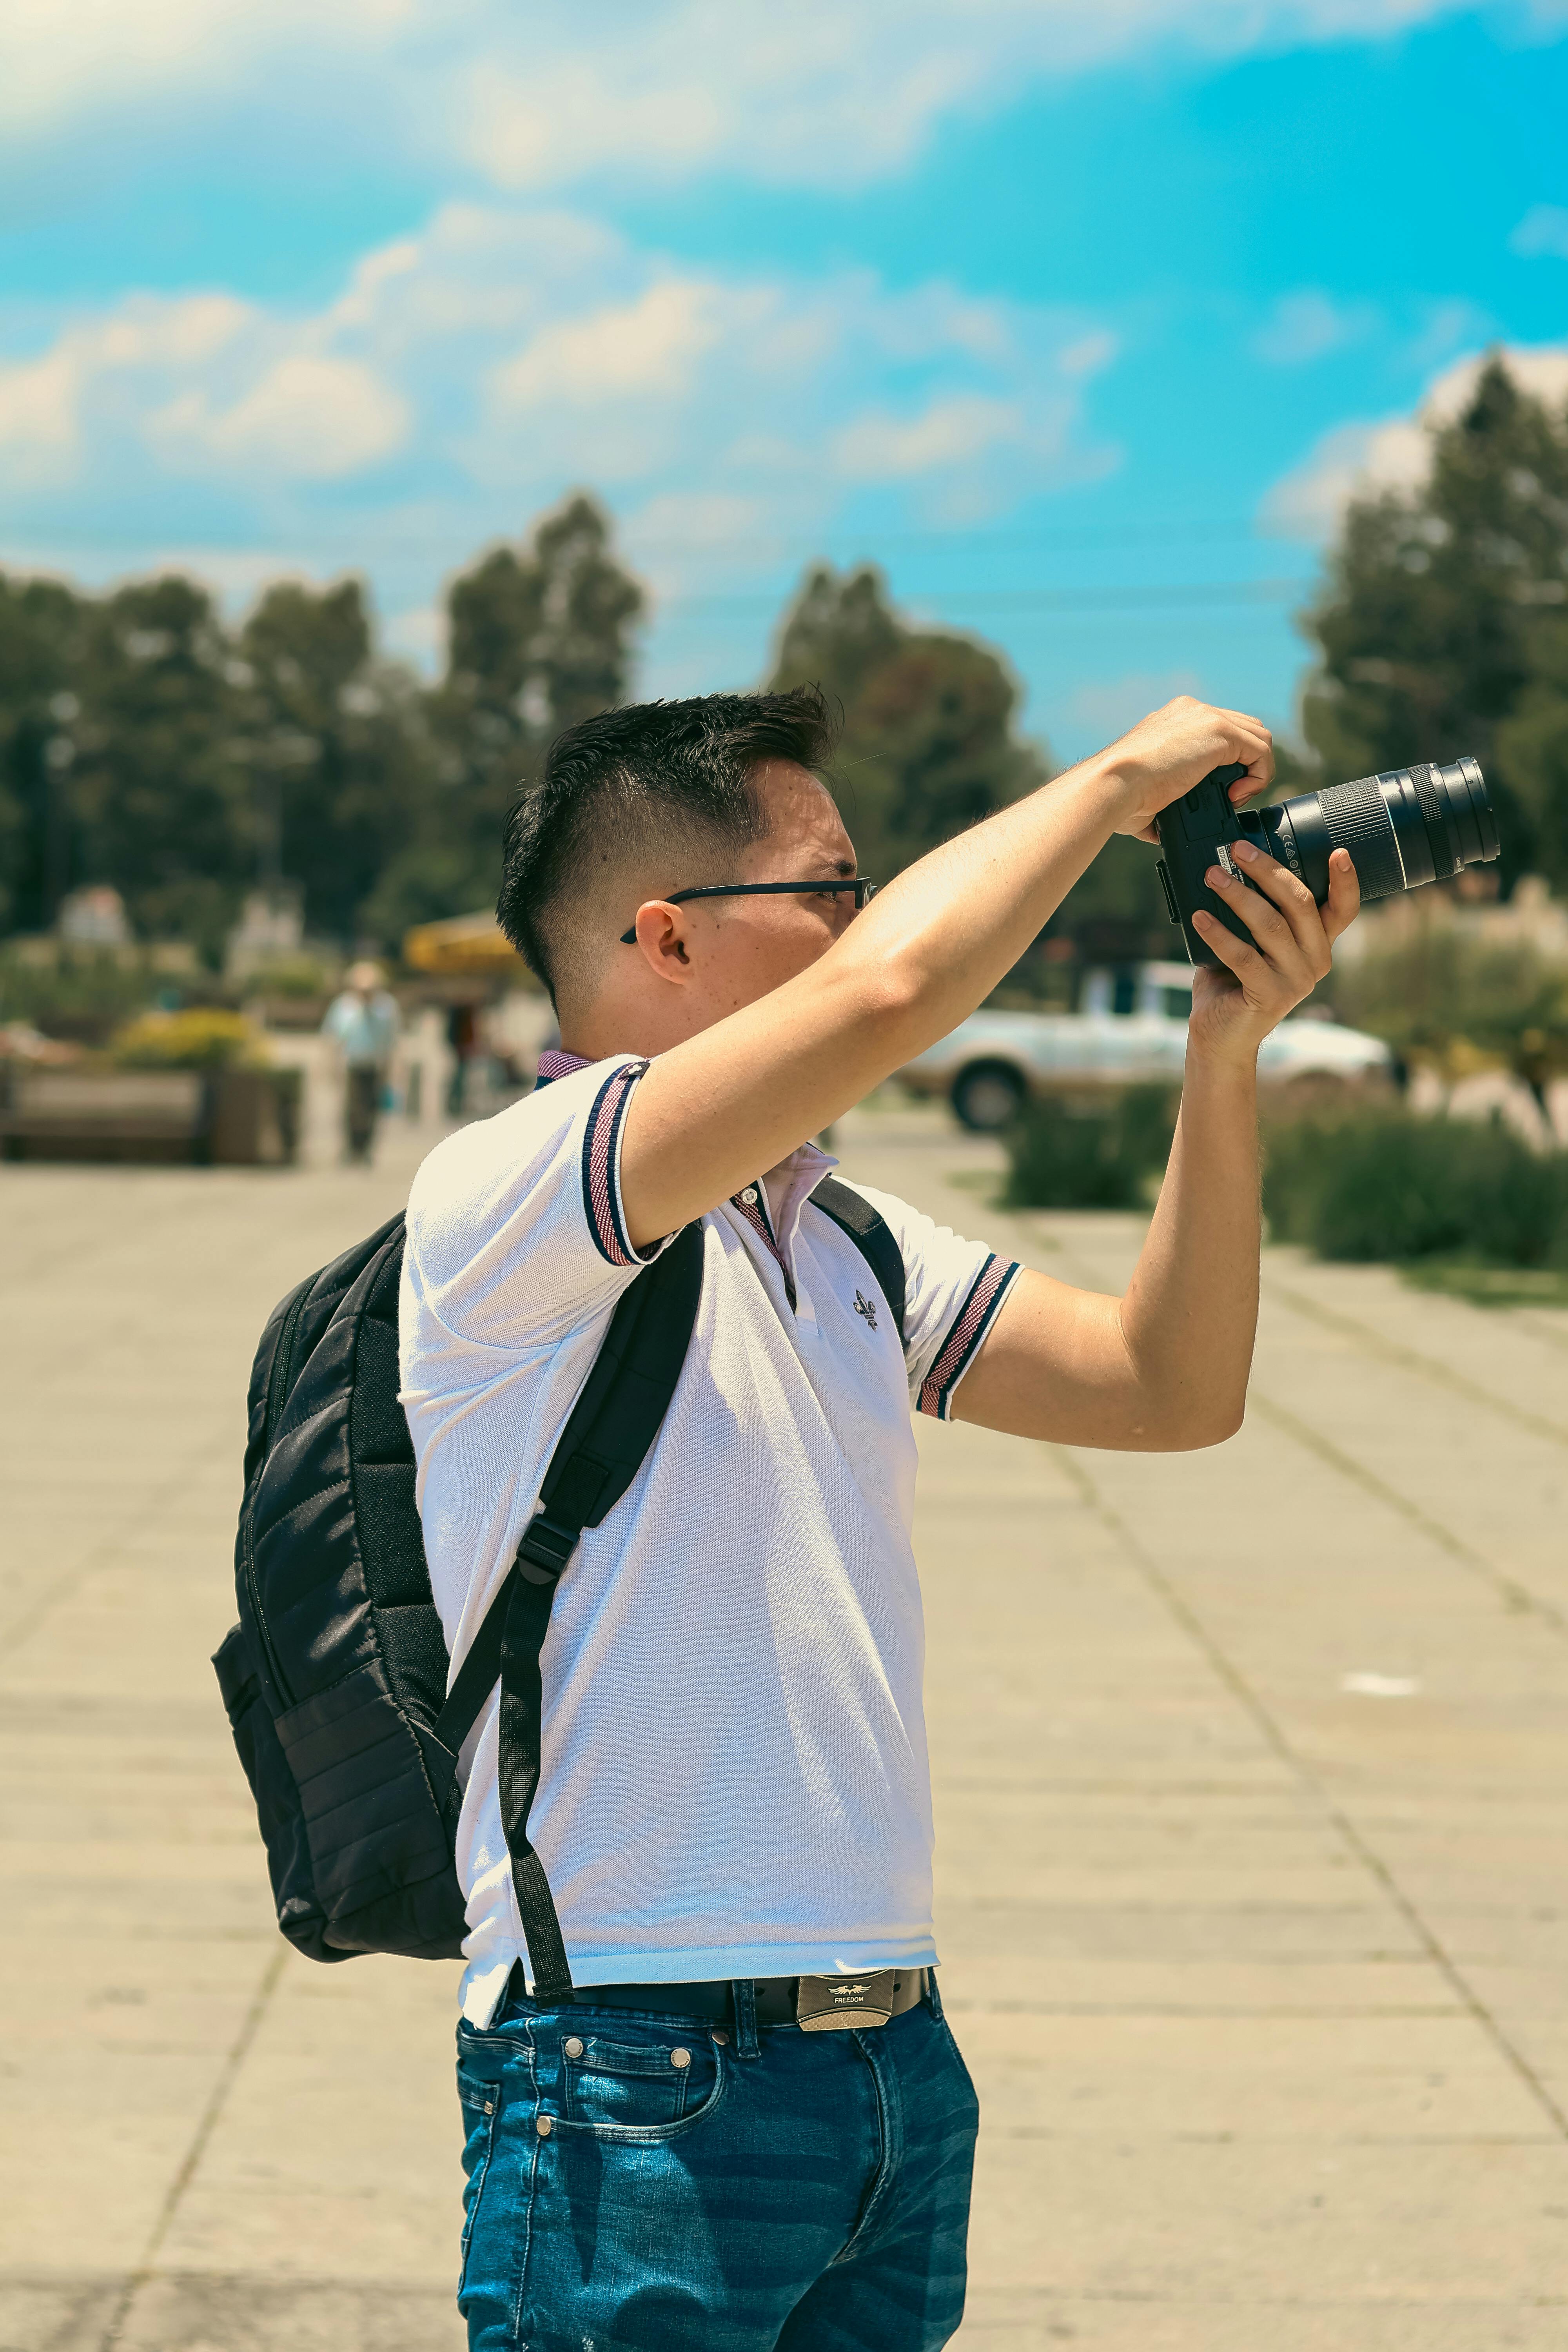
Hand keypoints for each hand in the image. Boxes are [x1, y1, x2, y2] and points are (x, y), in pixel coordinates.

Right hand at [1097, 696, 1273, 841]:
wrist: (1114, 785)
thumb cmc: (1119, 796)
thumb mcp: (1146, 792)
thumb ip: (1162, 800)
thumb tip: (1161, 828)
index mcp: (1176, 721)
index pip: (1220, 732)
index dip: (1229, 764)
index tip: (1218, 794)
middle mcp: (1193, 712)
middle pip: (1244, 729)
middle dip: (1245, 765)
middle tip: (1229, 797)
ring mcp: (1207, 717)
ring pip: (1258, 736)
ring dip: (1254, 771)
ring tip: (1234, 798)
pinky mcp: (1220, 730)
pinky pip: (1261, 749)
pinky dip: (1258, 776)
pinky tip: (1235, 796)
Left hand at [1187, 842, 1360, 1064]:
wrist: (1221, 1036)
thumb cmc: (1233, 983)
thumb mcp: (1252, 943)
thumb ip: (1257, 913)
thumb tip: (1233, 868)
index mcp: (1317, 944)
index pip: (1343, 909)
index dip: (1346, 881)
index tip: (1338, 851)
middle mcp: (1315, 961)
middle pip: (1300, 904)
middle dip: (1268, 871)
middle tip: (1237, 850)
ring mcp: (1296, 981)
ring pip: (1271, 925)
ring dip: (1238, 895)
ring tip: (1212, 876)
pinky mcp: (1270, 996)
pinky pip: (1243, 956)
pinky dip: (1218, 933)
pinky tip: (1199, 917)